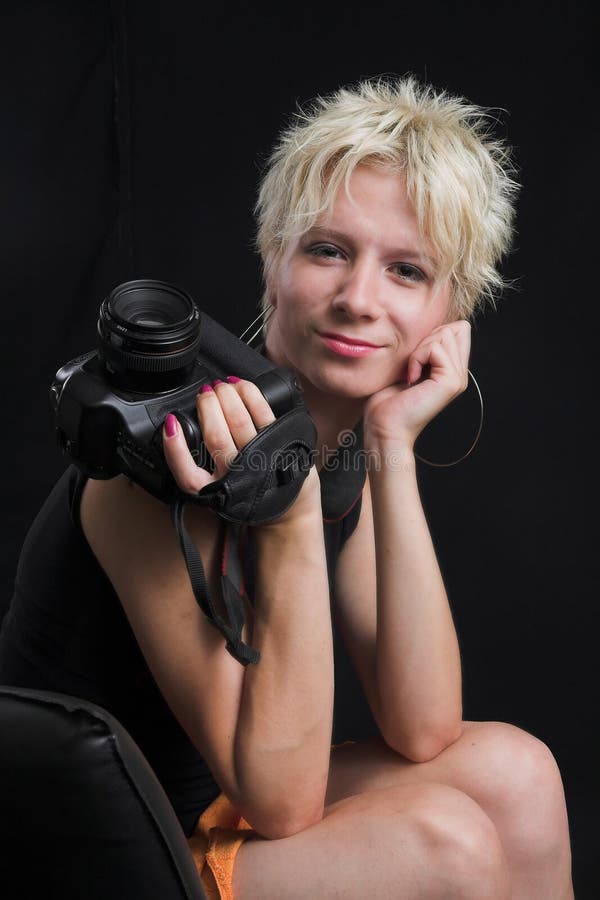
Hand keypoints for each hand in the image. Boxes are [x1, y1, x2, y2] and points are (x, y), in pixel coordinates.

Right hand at [162, 377, 276, 493]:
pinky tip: (239, 385)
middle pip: (215, 435)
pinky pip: (262, 413)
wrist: (289, 507)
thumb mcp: (216, 489)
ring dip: (226, 396)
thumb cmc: (249, 492)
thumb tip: (174, 429)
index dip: (174, 447)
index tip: (170, 423)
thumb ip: (194, 467)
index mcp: (214, 491)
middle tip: (204, 393)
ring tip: (220, 386)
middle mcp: (236, 477)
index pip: (187, 474)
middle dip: (206, 406)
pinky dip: (249, 395)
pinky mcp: (277, 443)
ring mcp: (259, 460)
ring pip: (238, 421)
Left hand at [363, 320, 470, 448]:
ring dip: (420, 349)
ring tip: (411, 372)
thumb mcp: (408, 365)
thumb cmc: (387, 400)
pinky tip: (411, 378)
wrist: (384, 428)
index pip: (459, 329)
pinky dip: (417, 358)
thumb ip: (424, 348)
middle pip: (457, 327)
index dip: (435, 332)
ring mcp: (458, 378)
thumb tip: (434, 325)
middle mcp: (460, 374)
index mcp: (452, 369)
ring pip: (446, 334)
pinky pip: (436, 349)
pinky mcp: (451, 382)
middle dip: (428, 338)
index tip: (415, 357)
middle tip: (413, 365)